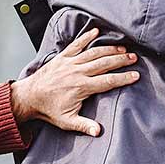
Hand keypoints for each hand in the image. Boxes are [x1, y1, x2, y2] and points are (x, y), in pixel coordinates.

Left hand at [10, 27, 138, 135]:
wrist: (28, 97)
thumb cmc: (48, 110)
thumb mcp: (67, 121)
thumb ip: (84, 125)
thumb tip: (99, 132)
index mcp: (82, 87)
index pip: (108, 81)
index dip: (123, 78)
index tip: (135, 75)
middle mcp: (77, 72)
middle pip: (104, 63)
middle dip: (121, 60)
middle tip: (134, 58)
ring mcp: (70, 63)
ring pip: (93, 53)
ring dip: (109, 49)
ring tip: (122, 48)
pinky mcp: (62, 57)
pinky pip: (76, 45)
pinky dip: (86, 37)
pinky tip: (96, 31)